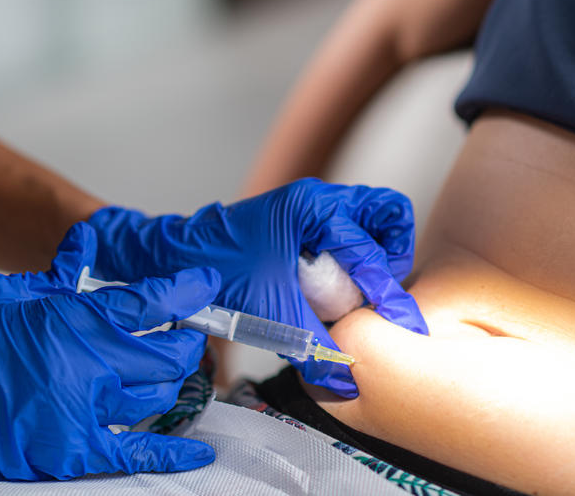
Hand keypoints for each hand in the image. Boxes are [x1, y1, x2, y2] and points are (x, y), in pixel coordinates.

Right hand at [0, 223, 218, 488]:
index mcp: (72, 317)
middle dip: (186, 341)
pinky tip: (198, 448)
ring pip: (158, 397)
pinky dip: (173, 452)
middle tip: (186, 335)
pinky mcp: (69, 453)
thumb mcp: (8, 293)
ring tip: (175, 373)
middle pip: (168, 354)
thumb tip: (88, 242)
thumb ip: (61, 273)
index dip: (188, 291)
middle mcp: (87, 364)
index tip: (205, 285)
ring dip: (174, 384)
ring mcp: (81, 412)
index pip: (152, 302)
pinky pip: (136, 453)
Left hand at [88, 178, 427, 397]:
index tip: (397, 323)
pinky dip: (355, 257)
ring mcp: (313, 207)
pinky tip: (338, 290)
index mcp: (312, 207)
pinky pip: (350, 232)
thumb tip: (344, 375)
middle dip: (392, 254)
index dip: (387, 292)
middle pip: (388, 212)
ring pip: (372, 218)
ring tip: (361, 292)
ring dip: (376, 254)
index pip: (370, 249)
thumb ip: (311, 343)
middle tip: (378, 291)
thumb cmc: (216, 270)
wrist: (177, 258)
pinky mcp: (306, 222)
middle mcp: (318, 198)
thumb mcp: (268, 311)